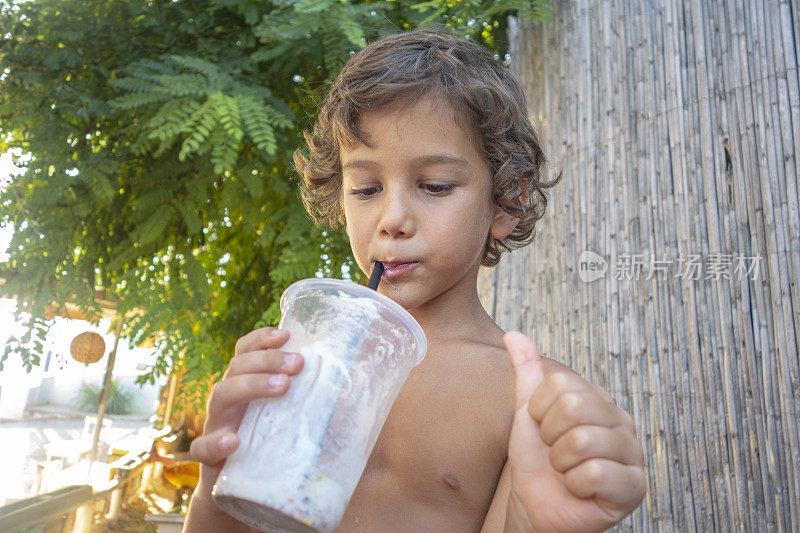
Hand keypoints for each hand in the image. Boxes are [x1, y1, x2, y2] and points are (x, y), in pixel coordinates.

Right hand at [189, 327, 303, 493]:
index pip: (245, 352)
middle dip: (268, 360)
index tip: (287, 335)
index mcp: (246, 386)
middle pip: (237, 367)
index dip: (261, 339)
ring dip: (251, 386)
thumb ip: (311, 406)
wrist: (240, 497)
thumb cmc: (271, 449)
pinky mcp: (209, 460)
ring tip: (282, 387)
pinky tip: (234, 441)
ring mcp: (216, 426)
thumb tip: (357, 394)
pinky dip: (216, 442)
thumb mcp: (289, 421)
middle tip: (298, 364)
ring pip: (221, 395)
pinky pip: (203, 447)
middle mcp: (229, 400)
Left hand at [503, 331, 645, 532]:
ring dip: (560, 463)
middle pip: (573, 407)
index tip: (543, 430)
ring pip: (582, 441)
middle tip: (555, 452)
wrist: (535, 505)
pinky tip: (580, 488)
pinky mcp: (635, 487)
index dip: (539, 411)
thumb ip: (527, 372)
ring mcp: (633, 454)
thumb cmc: (536, 460)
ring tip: (566, 471)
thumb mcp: (527, 412)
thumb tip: (514, 333)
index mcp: (599, 400)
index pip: (561, 385)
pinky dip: (575, 484)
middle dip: (549, 437)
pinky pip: (596, 473)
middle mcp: (622, 421)